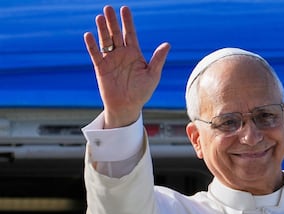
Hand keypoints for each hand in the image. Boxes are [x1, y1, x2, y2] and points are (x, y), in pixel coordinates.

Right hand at [84, 5, 170, 128]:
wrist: (128, 106)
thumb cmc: (142, 92)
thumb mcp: (153, 75)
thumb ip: (158, 59)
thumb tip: (167, 44)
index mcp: (134, 53)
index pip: (130, 34)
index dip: (127, 22)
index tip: (125, 9)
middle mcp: (121, 53)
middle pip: (116, 34)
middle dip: (113, 21)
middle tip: (108, 8)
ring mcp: (110, 59)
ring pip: (105, 41)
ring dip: (102, 29)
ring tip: (100, 17)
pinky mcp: (101, 67)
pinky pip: (95, 54)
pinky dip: (92, 45)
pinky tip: (89, 35)